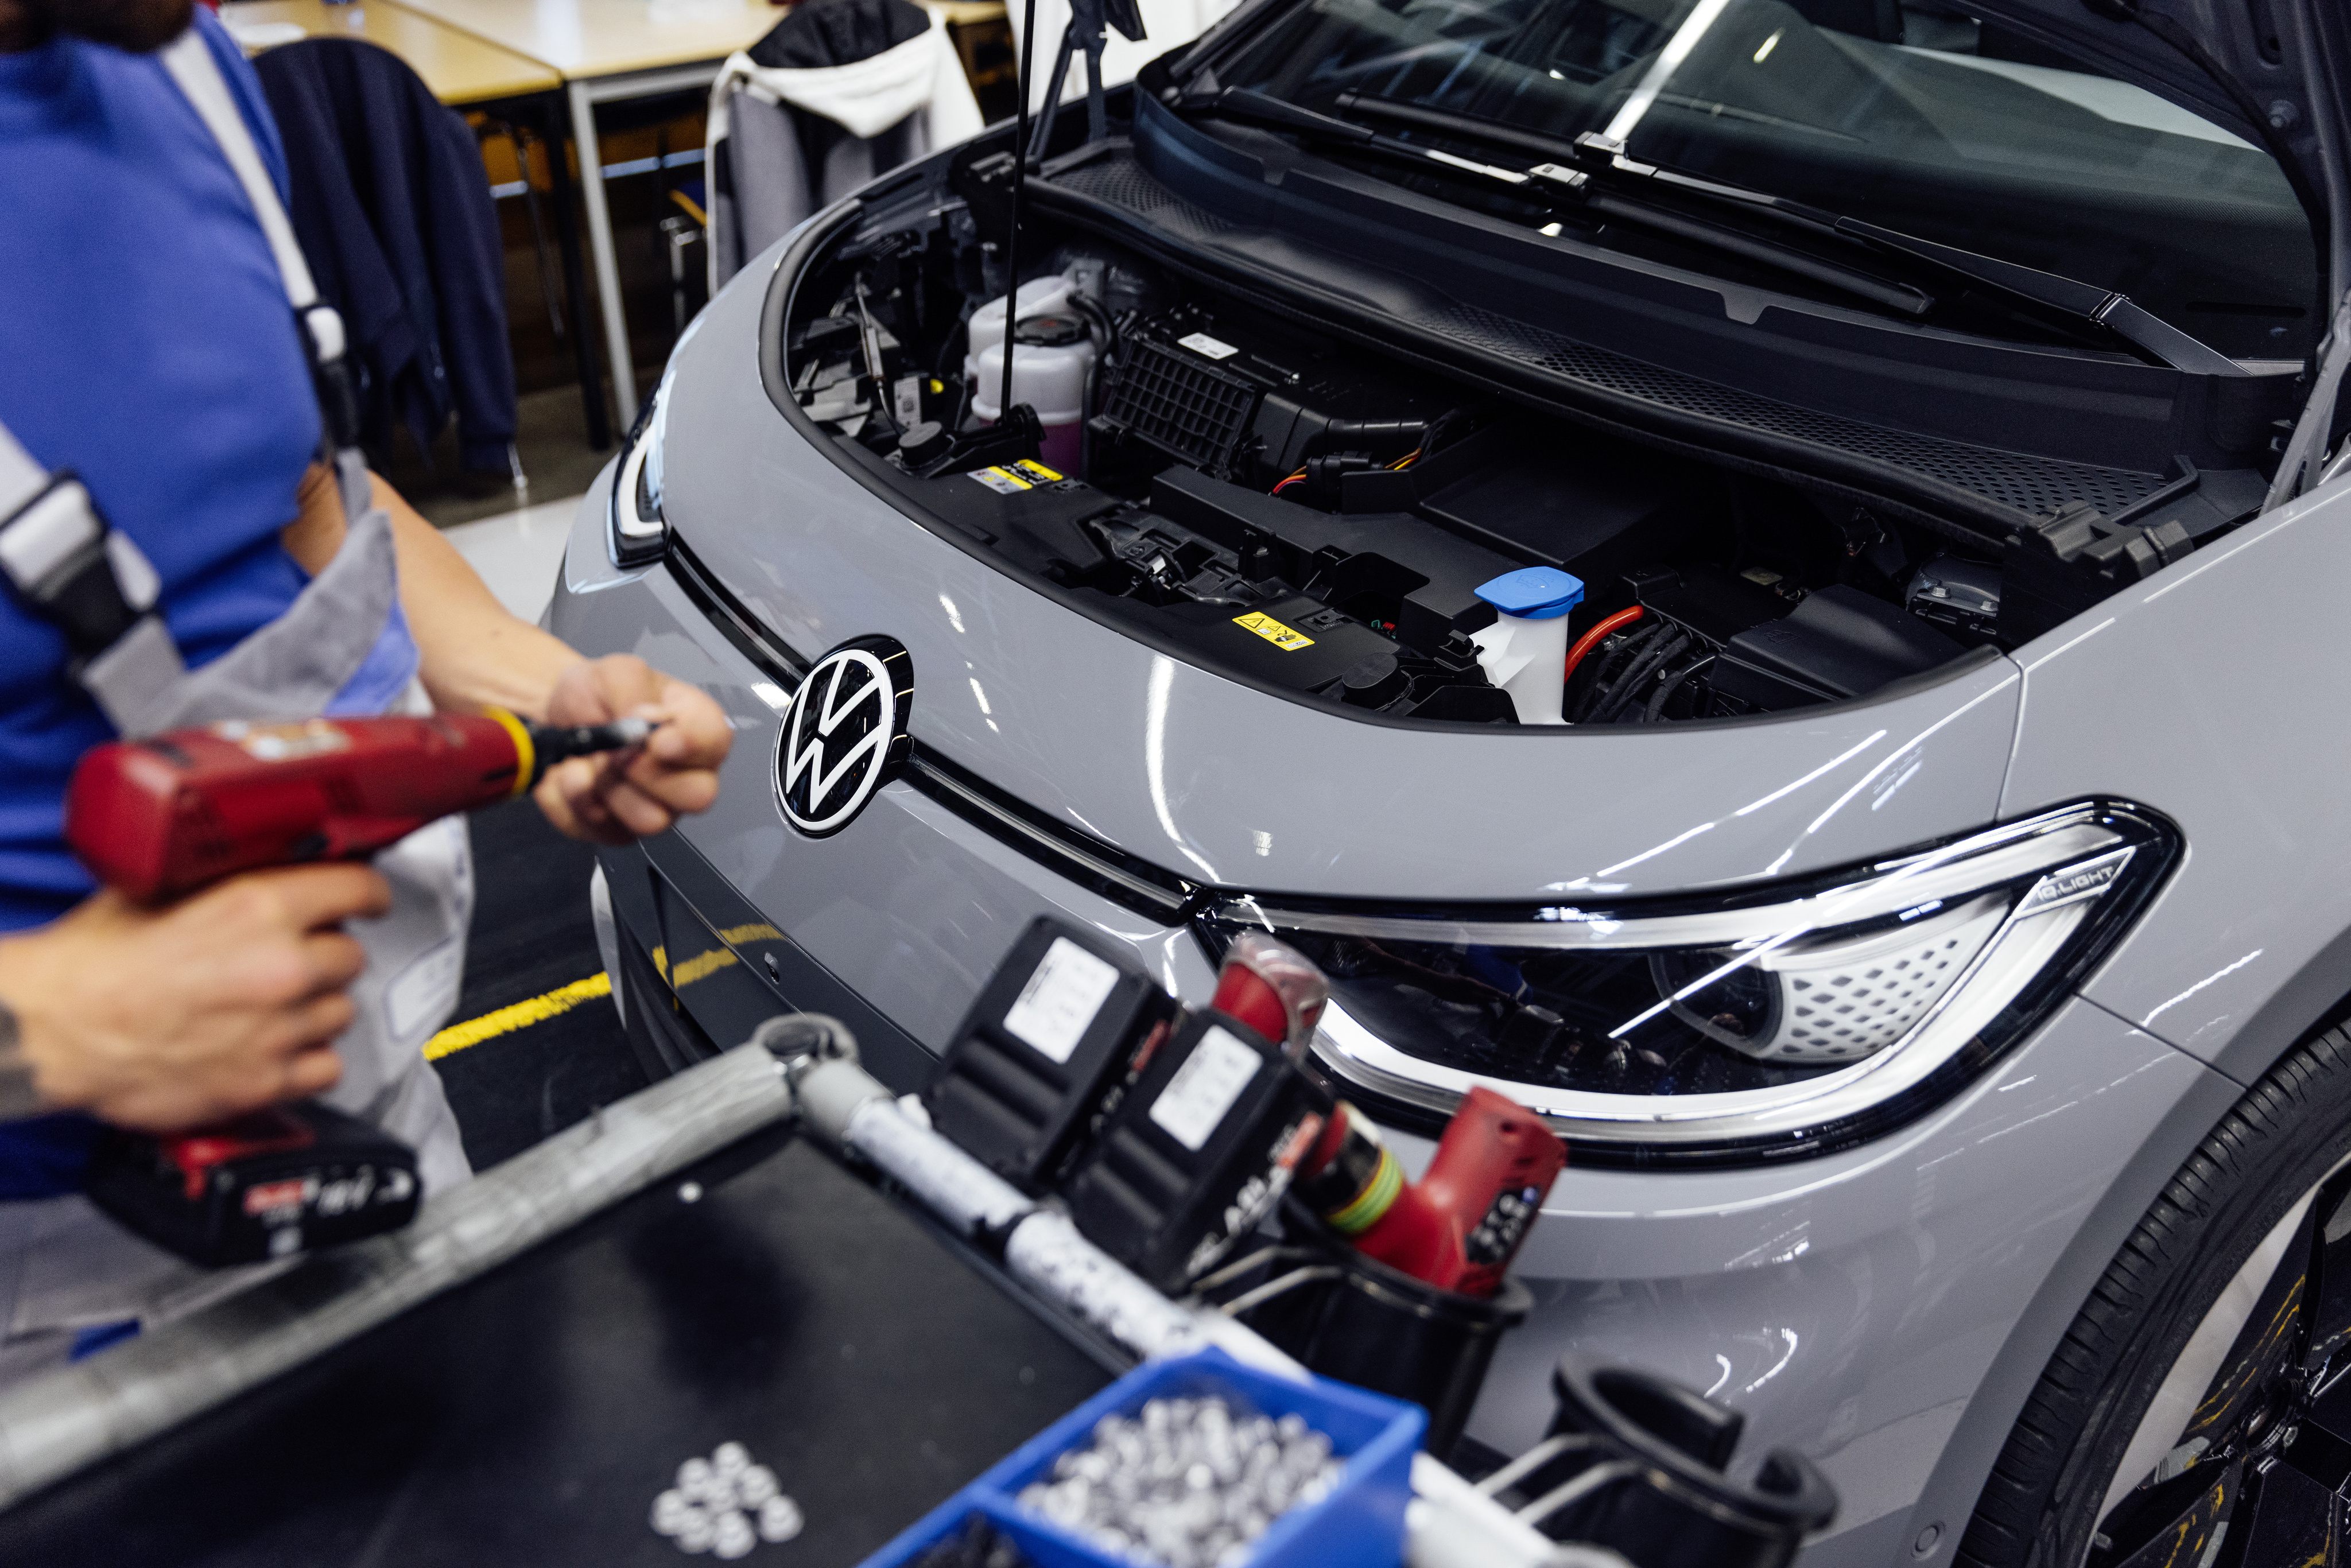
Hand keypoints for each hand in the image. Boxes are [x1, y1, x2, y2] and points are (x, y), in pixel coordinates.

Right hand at [0, 865, 391, 1133]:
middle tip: (290, 960)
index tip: (364, 900)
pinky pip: (327, 1067)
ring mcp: (279, 1027)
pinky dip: (308, 1060)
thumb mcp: (161, 890)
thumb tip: (267, 870)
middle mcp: (282, 966)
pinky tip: (276, 1048)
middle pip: (351, 955)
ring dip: (316, 1008)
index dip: (363, 893)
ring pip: (341, 1011)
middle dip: (324, 955)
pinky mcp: (266, 1081)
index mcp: (260, 907)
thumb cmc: (91, 965)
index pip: (359, 888)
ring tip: (272, 1007)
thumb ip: (227, 881)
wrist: (52, 1031)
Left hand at [533, 655, 732, 845]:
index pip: (716, 740)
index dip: (690, 743)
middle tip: (615, 752)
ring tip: (586, 762)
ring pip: (650, 821)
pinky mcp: (620, 831)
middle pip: (698, 796)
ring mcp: (657, 807)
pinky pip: (602, 830)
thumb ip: (632, 687)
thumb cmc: (597, 695)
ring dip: (607, 789)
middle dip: (647, 773)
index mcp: (695, 726)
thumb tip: (641, 721)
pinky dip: (573, 802)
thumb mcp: (613, 673)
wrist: (557, 716)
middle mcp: (687, 774)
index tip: (655, 739)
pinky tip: (570, 777)